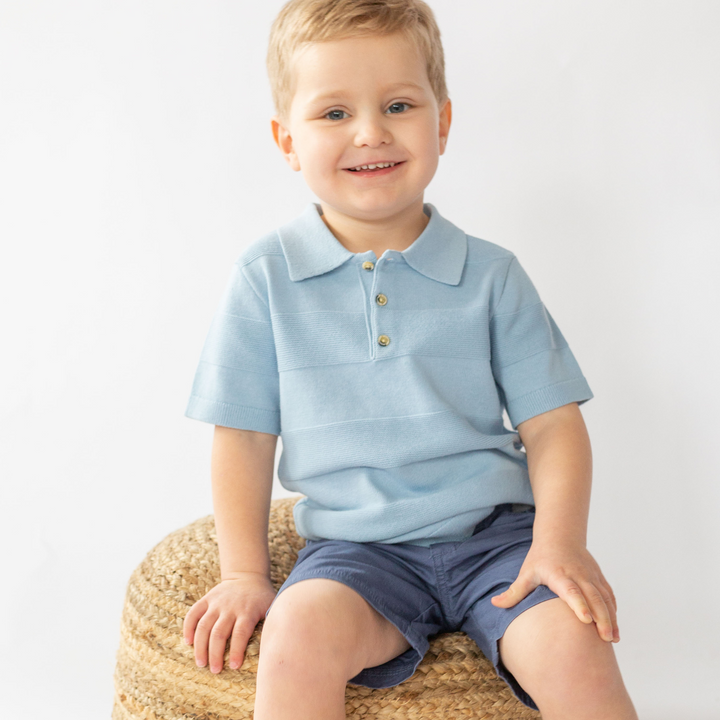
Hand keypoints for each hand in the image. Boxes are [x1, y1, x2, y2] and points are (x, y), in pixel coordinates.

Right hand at [183, 571, 276, 672]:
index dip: (237, 651)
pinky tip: (188, 642)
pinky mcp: (207, 599)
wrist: (248, 575)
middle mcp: (230, 607)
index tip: (234, 666)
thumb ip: (271, 622)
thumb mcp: (271, 606)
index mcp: (247, 611)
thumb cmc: (261, 598)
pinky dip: (188, 627)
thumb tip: (275, 644)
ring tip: (200, 663)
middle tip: (215, 670)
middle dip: (215, 654)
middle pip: (219, 633)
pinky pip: (193, 613)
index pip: (240, 633)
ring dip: (200, 646)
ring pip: (204, 626)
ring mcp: (216, 603)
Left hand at [490, 541, 619, 642]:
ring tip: (613, 639)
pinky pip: (608, 595)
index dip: (579, 605)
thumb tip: (494, 603)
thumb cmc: (540, 557)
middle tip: (606, 639)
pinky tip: (615, 627)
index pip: (571, 591)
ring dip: (611, 618)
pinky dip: (613, 611)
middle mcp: (578, 575)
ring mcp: (591, 576)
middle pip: (593, 597)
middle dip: (601, 618)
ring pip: (604, 598)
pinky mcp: (598, 577)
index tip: (586, 620)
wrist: (560, 536)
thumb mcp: (526, 572)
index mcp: (559, 574)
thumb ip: (514, 591)